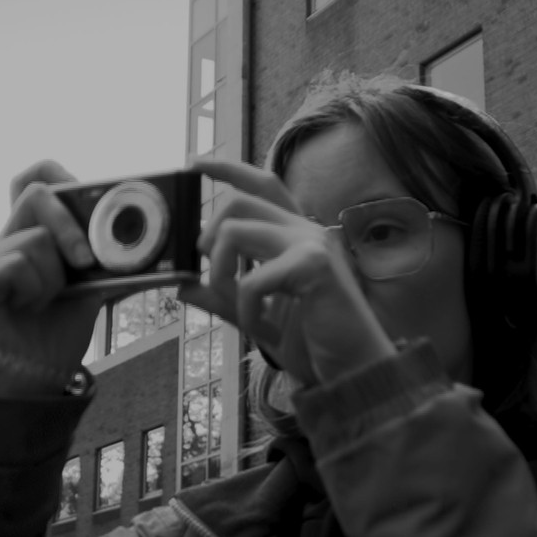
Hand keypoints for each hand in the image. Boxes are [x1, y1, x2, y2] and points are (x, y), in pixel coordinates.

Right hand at [0, 161, 126, 393]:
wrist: (36, 379)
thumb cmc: (60, 333)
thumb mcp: (96, 289)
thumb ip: (111, 262)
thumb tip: (153, 246)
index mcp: (32, 235)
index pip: (34, 179)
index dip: (59, 175)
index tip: (87, 196)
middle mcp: (5, 241)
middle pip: (34, 191)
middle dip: (70, 224)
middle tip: (86, 261)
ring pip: (34, 237)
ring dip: (56, 275)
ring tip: (47, 302)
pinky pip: (16, 263)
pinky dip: (36, 289)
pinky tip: (30, 310)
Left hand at [179, 158, 393, 387]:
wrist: (353, 371)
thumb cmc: (313, 343)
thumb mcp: (256, 315)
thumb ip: (223, 297)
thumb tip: (183, 285)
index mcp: (296, 235)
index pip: (263, 185)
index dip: (228, 169)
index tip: (195, 166)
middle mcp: (305, 231)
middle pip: (237, 202)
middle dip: (208, 237)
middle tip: (211, 274)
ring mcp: (311, 244)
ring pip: (235, 231)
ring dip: (221, 273)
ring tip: (237, 307)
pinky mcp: (314, 267)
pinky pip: (251, 280)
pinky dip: (246, 311)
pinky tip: (262, 329)